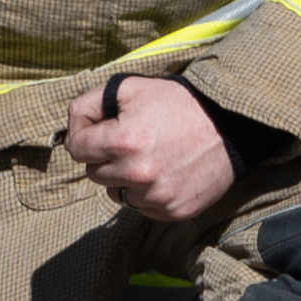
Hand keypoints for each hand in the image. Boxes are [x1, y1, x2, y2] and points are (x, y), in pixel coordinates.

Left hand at [67, 73, 234, 236]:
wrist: (229, 125)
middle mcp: (138, 174)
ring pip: (116, 193)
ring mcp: (158, 196)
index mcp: (122, 142)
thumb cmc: (177, 103)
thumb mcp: (128, 88)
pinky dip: (145, 194)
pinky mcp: (175, 211)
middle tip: (129, 142)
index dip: (84, 136)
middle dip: (104, 157)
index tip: (99, 130)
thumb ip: (88, 104)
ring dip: (124, 178)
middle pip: (94, 173)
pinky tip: (162, 173)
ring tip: (147, 157)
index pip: (76, 149)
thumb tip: (70, 130)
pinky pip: (142, 208)